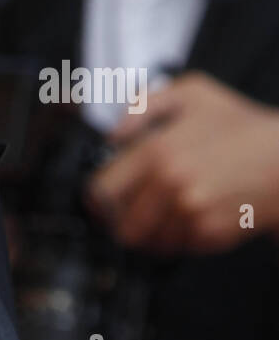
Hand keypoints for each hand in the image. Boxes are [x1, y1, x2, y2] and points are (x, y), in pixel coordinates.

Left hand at [83, 72, 278, 253]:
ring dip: (151, 231)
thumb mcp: (192, 91)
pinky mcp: (213, 235)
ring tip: (164, 212)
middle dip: (122, 221)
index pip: (102, 191)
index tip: (101, 200)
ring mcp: (192, 214)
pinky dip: (179, 237)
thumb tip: (113, 136)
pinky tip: (190, 215)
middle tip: (130, 211)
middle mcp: (171, 185)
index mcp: (157, 150)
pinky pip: (179, 248)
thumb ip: (144, 105)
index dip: (97, 199)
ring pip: (148, 242)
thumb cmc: (242, 124)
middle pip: (122, 225)